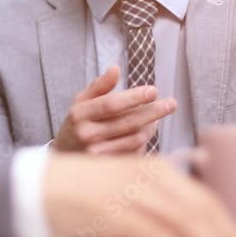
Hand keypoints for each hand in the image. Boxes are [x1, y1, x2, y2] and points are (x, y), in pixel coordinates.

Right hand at [43, 153, 235, 236]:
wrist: (38, 186)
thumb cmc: (82, 196)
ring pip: (187, 221)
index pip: (205, 199)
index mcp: (156, 169)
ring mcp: (132, 190)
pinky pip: (157, 236)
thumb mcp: (127, 194)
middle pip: (203, 210)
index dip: (230, 227)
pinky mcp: (114, 209)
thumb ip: (158, 210)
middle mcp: (150, 175)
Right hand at [52, 66, 176, 153]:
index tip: (154, 90)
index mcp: (80, 114)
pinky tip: (147, 132)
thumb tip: (116, 68)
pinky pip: (134, 153)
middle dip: (154, 112)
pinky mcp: (107, 167)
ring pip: (135, 139)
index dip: (135, 97)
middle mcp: (87, 135)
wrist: (64, 156)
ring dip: (151, 126)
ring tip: (158, 117)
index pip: (112, 104)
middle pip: (128, 122)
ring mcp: (97, 154)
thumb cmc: (77, 123)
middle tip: (172, 103)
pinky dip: (144, 142)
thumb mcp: (81, 101)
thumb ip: (99, 85)